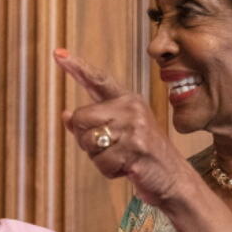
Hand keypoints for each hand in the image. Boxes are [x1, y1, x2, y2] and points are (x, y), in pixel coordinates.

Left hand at [55, 48, 194, 206]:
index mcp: (127, 100)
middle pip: (79, 118)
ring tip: (122, 158)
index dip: (77, 67)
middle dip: (85, 140)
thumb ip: (94, 123)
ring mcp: (135, 128)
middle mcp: (131, 108)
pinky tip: (127, 168)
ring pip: (88, 143)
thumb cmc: (143, 155)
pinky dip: (109, 171)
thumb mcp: (120, 133)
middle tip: (109, 149)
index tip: (58, 53)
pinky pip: (101, 163)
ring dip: (99, 158)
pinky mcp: (136, 149)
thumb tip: (65, 115)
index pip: (97, 80)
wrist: (174, 178)